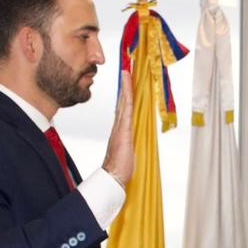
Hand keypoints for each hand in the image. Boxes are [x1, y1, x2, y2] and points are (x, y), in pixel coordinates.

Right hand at [102, 71, 134, 186]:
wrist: (113, 177)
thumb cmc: (121, 168)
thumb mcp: (128, 152)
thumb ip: (131, 143)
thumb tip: (134, 139)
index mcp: (120, 129)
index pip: (124, 107)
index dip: (125, 93)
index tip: (127, 81)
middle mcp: (119, 125)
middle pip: (123, 100)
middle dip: (125, 85)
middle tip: (127, 69)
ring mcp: (121, 127)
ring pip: (125, 102)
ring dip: (126, 86)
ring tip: (127, 71)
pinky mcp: (124, 130)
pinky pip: (127, 110)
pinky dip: (127, 97)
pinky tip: (128, 88)